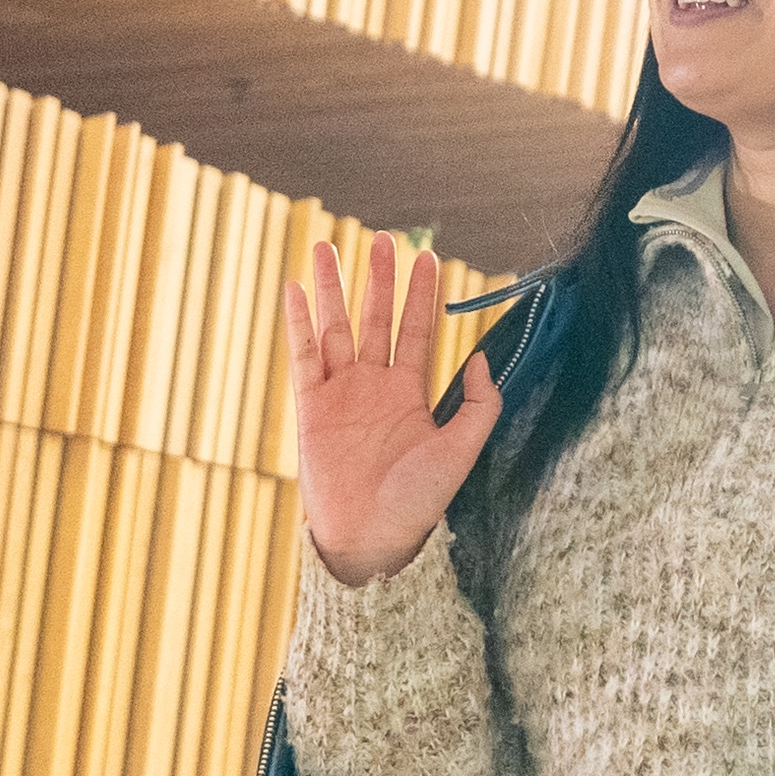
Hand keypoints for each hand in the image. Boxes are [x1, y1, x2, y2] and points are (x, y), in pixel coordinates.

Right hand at [283, 233, 497, 585]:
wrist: (371, 537)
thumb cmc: (418, 502)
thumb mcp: (462, 452)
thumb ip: (480, 406)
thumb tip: (481, 359)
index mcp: (409, 394)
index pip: (415, 331)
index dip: (421, 295)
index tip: (426, 257)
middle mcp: (373, 387)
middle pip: (374, 318)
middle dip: (378, 279)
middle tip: (382, 238)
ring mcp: (340, 394)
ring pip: (334, 327)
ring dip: (331, 288)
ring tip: (325, 246)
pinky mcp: (310, 407)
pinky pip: (303, 356)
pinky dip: (298, 322)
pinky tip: (293, 290)